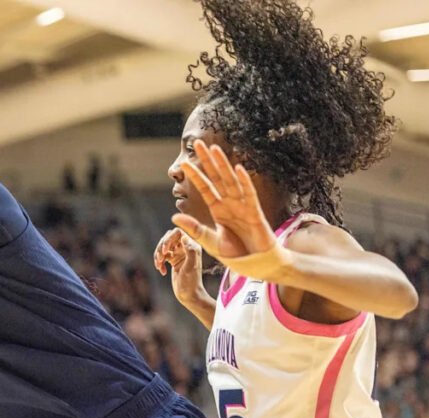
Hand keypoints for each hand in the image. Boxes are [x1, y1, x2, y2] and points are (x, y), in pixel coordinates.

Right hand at [154, 228, 205, 305]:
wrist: (189, 295)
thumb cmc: (191, 282)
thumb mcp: (191, 267)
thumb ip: (190, 251)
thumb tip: (184, 237)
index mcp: (192, 246)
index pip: (178, 232)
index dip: (168, 238)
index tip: (165, 250)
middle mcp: (186, 247)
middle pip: (168, 237)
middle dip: (161, 246)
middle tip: (160, 257)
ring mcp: (179, 253)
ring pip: (164, 246)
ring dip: (158, 254)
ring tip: (158, 265)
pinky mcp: (174, 260)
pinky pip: (162, 255)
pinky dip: (159, 262)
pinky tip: (162, 271)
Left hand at [172, 140, 289, 279]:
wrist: (256, 264)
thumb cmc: (236, 253)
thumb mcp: (209, 242)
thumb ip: (193, 229)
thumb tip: (173, 217)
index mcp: (218, 209)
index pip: (204, 188)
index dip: (195, 175)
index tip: (183, 163)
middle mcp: (230, 203)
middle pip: (216, 177)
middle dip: (207, 160)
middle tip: (197, 143)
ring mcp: (243, 206)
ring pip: (231, 181)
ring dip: (223, 165)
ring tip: (214, 149)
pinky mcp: (254, 212)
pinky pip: (249, 194)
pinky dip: (243, 182)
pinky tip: (237, 169)